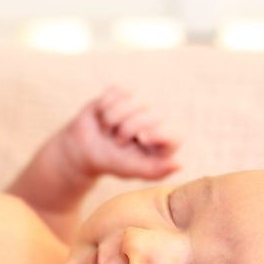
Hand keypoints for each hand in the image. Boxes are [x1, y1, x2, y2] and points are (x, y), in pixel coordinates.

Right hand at [61, 86, 180, 180]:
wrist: (83, 150)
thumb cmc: (111, 161)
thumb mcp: (132, 169)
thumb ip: (156, 170)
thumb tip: (179, 164)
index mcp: (164, 139)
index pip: (172, 130)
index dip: (156, 132)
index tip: (141, 138)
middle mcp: (156, 118)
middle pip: (149, 115)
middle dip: (126, 130)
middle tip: (118, 142)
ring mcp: (139, 103)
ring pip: (130, 102)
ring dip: (111, 121)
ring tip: (109, 130)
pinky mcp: (121, 92)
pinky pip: (114, 93)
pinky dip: (103, 108)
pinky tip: (103, 117)